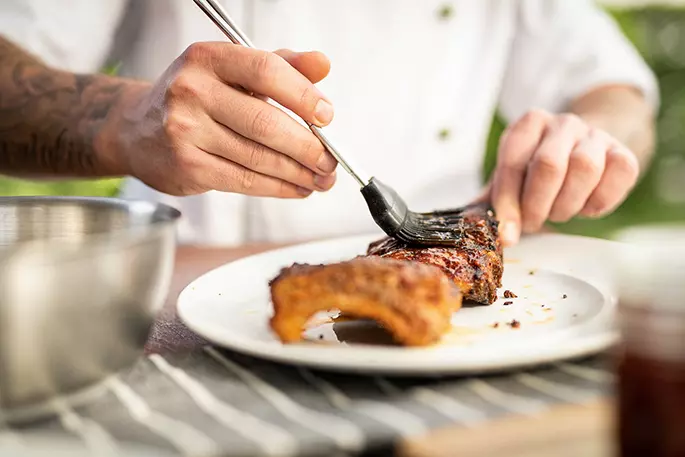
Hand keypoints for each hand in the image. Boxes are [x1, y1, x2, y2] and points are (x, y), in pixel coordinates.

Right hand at [106, 43, 336, 196]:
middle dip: (308, 147)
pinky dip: (278, 187)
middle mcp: (192, 91)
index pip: (266, 70)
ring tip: (320, 179)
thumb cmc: (197, 97)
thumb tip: (323, 64)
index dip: (303, 95)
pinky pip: (244, 180)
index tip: (327, 117)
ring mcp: (185, 131)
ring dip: (298, 173)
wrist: (137, 129)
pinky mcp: (187, 166)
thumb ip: (280, 66)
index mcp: (208, 58)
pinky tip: (297, 188)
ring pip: (258, 157)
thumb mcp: (233, 70)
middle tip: (331, 161)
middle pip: (265, 122)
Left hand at [480, 109, 639, 245]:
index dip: (508, 202)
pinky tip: (585, 206)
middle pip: (549, 164)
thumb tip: (471, 225)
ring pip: (585, 168)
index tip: (507, 233)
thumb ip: (491, 200)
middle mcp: (563, 123)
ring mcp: (596, 135)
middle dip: (537, 205)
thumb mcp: (511, 178)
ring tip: (558, 212)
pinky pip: (618, 175)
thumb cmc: (537, 169)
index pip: (513, 161)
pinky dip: (599, 201)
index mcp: (528, 124)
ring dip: (567, 204)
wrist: (583, 150)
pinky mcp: (624, 152)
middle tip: (533, 223)